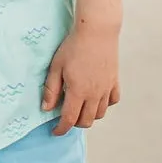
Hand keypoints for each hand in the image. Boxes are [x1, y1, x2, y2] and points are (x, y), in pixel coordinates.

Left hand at [41, 20, 119, 134]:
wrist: (97, 31)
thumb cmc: (73, 46)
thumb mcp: (56, 67)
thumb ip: (51, 90)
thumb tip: (46, 109)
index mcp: (78, 92)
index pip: (69, 119)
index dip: (61, 129)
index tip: (55, 131)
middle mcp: (94, 94)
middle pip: (86, 121)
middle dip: (74, 123)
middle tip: (66, 116)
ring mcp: (106, 88)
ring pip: (100, 114)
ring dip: (89, 115)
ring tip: (80, 107)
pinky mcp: (114, 81)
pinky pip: (112, 101)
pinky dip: (104, 104)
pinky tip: (96, 98)